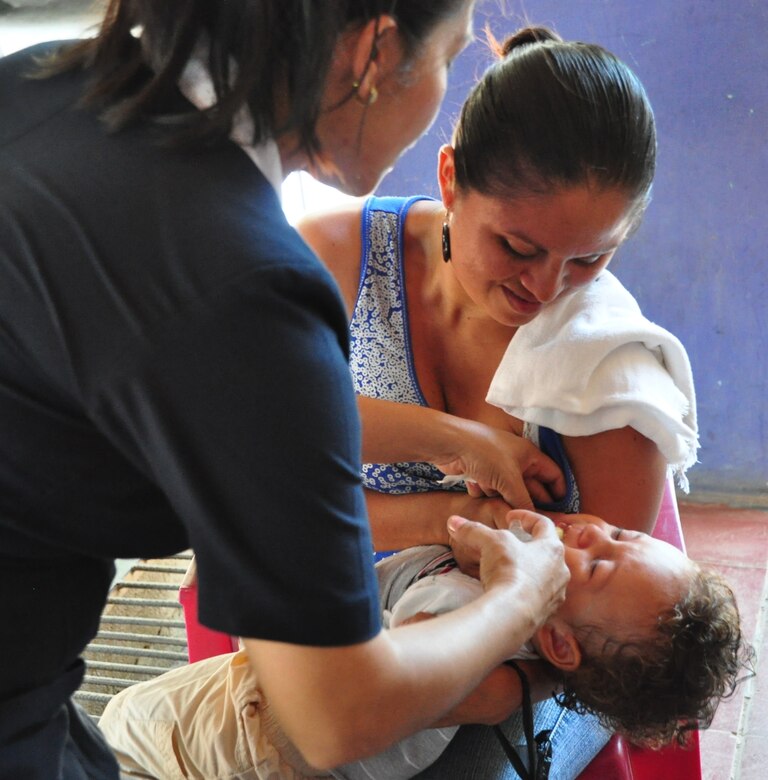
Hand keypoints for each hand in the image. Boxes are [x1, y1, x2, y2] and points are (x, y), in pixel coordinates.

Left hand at [435, 419, 565, 508]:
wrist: (451, 443)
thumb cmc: (485, 453)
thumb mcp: (510, 480)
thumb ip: (524, 501)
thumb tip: (533, 520)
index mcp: (529, 455)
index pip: (553, 474)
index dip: (558, 491)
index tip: (560, 512)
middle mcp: (515, 461)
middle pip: (529, 487)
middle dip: (525, 501)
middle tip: (527, 520)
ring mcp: (496, 467)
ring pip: (506, 491)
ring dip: (499, 496)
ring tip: (493, 494)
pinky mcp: (479, 473)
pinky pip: (487, 490)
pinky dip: (481, 490)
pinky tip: (475, 484)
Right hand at [447, 510, 567, 626]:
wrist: (512, 615)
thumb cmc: (508, 571)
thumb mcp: (489, 543)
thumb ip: (473, 531)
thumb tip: (453, 522)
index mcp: (552, 548)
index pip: (543, 524)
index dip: (525, 517)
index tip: (510, 518)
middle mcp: (561, 569)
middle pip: (546, 551)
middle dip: (529, 545)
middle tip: (511, 544)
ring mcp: (556, 593)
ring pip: (545, 575)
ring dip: (530, 569)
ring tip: (510, 569)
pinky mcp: (548, 612)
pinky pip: (539, 597)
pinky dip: (527, 591)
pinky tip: (511, 591)